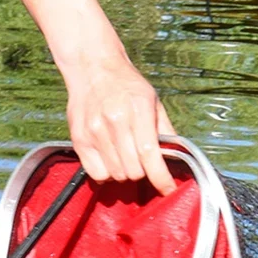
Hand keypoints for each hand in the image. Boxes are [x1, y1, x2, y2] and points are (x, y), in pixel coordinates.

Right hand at [64, 55, 176, 194]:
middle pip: (133, 170)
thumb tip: (178, 157)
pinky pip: (97, 173)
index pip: (149, 155)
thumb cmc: (127, 85)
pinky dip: (108, 173)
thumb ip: (166, 131)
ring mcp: (94, 131)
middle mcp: (114, 122)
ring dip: (127, 173)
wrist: (92, 68)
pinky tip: (112, 160)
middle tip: (145, 164)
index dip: (161, 178)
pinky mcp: (78, 139)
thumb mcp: (154, 102)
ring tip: (128, 158)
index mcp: (137, 111)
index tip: (168, 189)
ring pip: (117, 174)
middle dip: (144, 174)